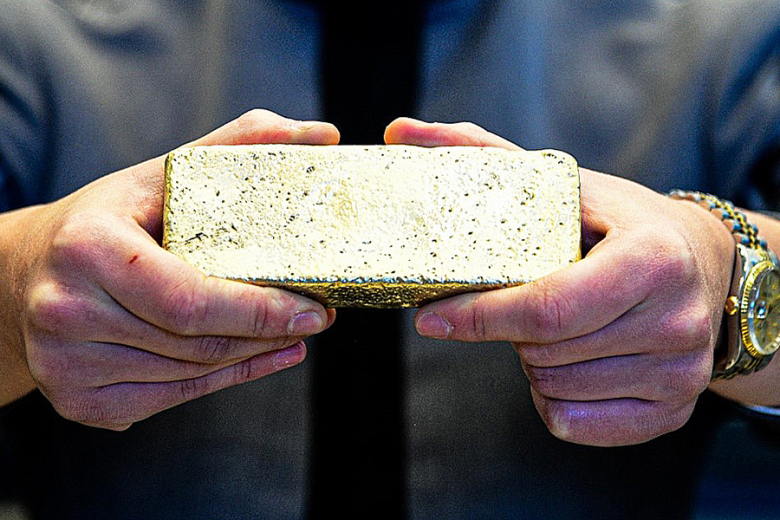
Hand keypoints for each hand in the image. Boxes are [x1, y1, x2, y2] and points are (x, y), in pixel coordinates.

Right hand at [0, 109, 338, 428]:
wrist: (28, 270)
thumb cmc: (105, 219)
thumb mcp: (162, 172)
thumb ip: (241, 144)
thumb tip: (321, 135)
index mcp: (87, 247)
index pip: (190, 299)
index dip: (259, 312)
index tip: (313, 311)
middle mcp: (65, 309)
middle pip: (194, 344)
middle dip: (265, 336)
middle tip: (311, 322)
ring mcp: (63, 363)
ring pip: (187, 376)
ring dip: (248, 360)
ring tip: (287, 338)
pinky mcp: (75, 399)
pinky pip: (167, 400)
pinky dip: (218, 383)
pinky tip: (251, 361)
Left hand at [385, 117, 734, 445]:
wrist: (706, 266)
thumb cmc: (624, 224)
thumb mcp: (565, 182)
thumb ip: (481, 154)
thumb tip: (401, 132)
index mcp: (652, 258)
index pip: (548, 308)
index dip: (480, 317)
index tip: (431, 317)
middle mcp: (677, 321)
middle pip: (545, 352)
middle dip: (509, 330)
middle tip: (519, 300)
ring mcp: (681, 372)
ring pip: (555, 389)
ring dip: (532, 360)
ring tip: (552, 326)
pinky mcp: (673, 409)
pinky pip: (576, 423)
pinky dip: (553, 397)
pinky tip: (568, 360)